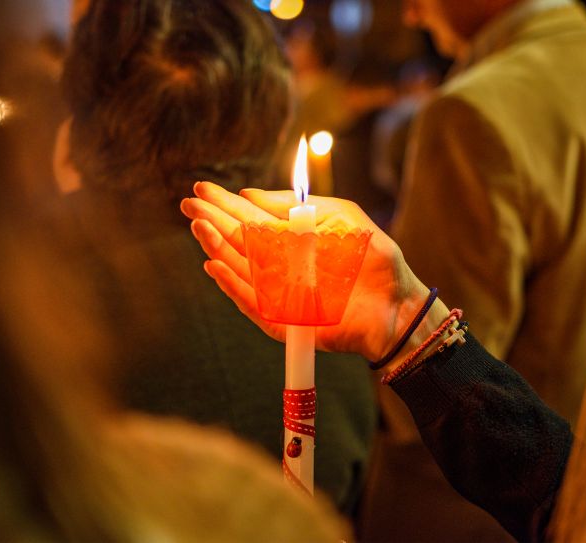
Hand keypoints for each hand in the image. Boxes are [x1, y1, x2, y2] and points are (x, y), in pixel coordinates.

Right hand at [180, 182, 434, 361]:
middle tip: (189, 204)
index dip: (225, 204)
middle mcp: (279, 265)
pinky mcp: (282, 320)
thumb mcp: (341, 217)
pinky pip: (252, 302)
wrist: (396, 305)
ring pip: (240, 269)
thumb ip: (298, 206)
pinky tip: (216, 264)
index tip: (201, 189)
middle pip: (238, 242)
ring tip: (200, 226)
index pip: (250, 218)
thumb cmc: (373, 258)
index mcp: (291, 239)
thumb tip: (250, 194)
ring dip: (218, 248)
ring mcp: (278, 292)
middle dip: (212, 222)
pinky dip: (234, 285)